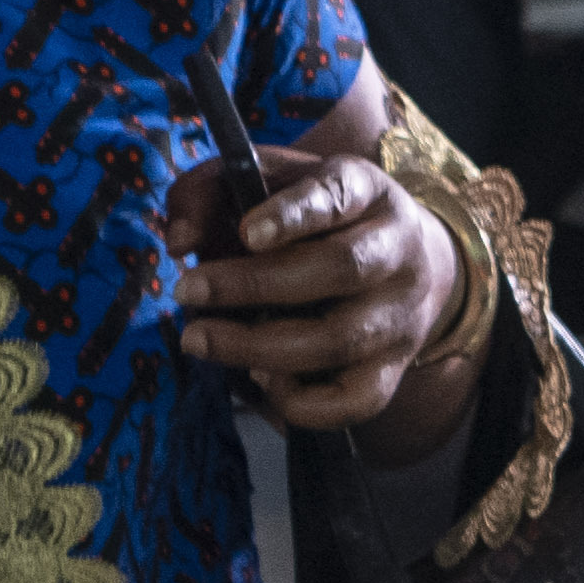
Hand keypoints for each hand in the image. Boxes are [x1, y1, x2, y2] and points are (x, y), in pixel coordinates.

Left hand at [176, 140, 478, 453]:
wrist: (399, 257)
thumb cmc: (311, 218)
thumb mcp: (261, 182)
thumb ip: (207, 193)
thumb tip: (180, 243)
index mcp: (365, 191)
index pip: (339, 196)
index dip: (295, 215)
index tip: (247, 232)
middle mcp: (398, 250)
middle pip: (341, 268)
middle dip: (253, 285)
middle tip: (185, 290)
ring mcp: (402, 313)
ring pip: (340, 339)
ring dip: (258, 347)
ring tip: (199, 339)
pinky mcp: (394, 366)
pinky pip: (355, 400)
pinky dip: (301, 401)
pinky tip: (261, 378)